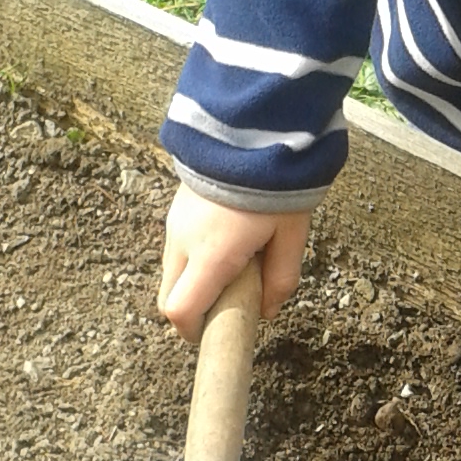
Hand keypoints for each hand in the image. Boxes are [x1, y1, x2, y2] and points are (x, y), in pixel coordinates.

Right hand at [157, 185, 312, 344]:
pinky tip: (226, 239)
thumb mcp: (292, 234)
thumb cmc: (275, 183)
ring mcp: (174, 223)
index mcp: (210, 256)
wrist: (251, 127)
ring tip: (235, 263)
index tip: (213, 333)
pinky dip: (193, 257)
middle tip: (228, 302)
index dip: (193, 331)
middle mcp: (183, 243)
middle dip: (192, 309)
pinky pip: (177, 246)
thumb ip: (280, 278)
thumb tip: (267, 311)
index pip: (180, 311)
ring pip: (172, 271)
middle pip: (168, 296)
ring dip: (194, 280)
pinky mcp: (176, 208)